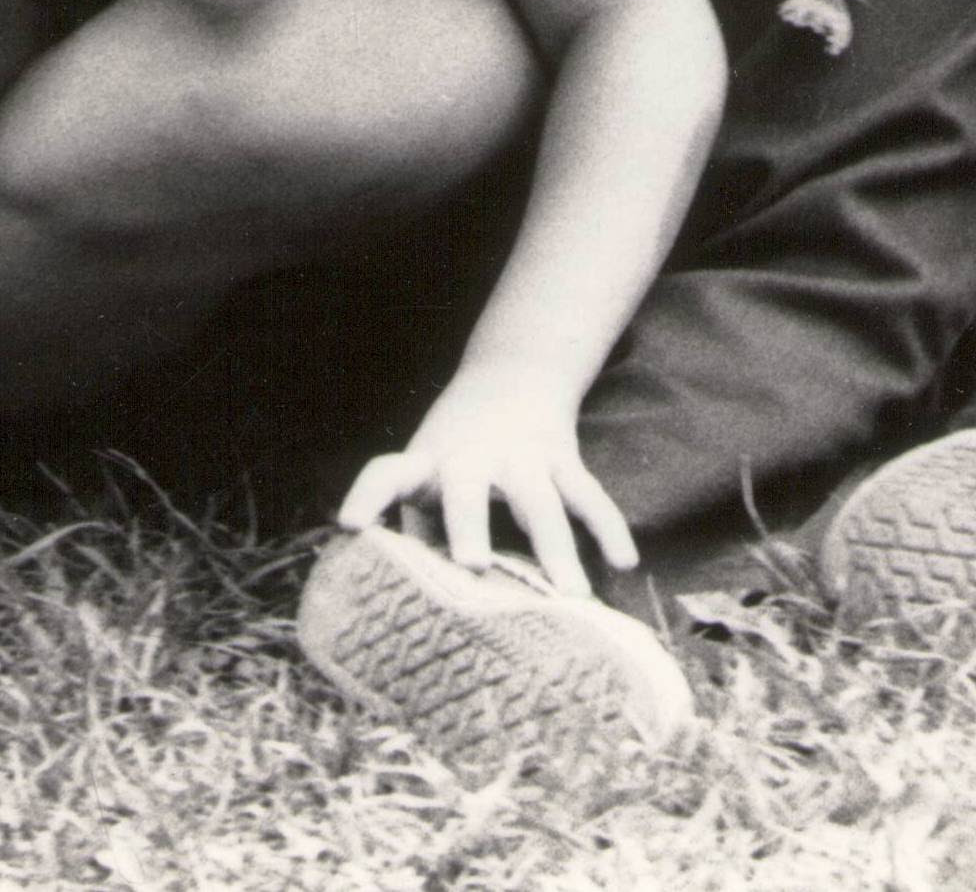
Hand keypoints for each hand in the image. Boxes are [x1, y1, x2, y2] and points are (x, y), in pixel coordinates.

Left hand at [336, 367, 635, 595]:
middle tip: (472, 565)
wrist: (513, 372)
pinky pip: (589, 495)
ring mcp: (522, 456)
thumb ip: (418, 530)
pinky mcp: (562, 458)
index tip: (350, 526)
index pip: (387, 473)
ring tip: (570, 596)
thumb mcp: (426, 473)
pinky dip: (609, 527)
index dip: (367, 497)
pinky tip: (625, 563)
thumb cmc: (455, 449)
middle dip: (470, 526)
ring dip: (556, 548)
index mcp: (426, 461)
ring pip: (541, 502)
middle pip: (469, 492)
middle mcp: (472, 457)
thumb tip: (410, 603)